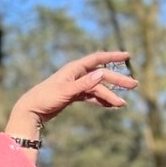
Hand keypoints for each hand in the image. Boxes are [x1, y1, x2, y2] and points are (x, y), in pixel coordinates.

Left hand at [7, 51, 137, 138]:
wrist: (31, 110)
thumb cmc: (45, 98)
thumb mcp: (65, 91)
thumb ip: (84, 83)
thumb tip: (101, 74)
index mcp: (74, 69)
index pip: (98, 59)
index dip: (113, 56)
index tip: (128, 56)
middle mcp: (76, 74)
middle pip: (101, 75)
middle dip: (118, 81)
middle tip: (134, 85)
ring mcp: (75, 85)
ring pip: (97, 88)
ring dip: (110, 95)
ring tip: (122, 104)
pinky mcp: (73, 95)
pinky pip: (91, 96)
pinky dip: (100, 100)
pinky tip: (110, 106)